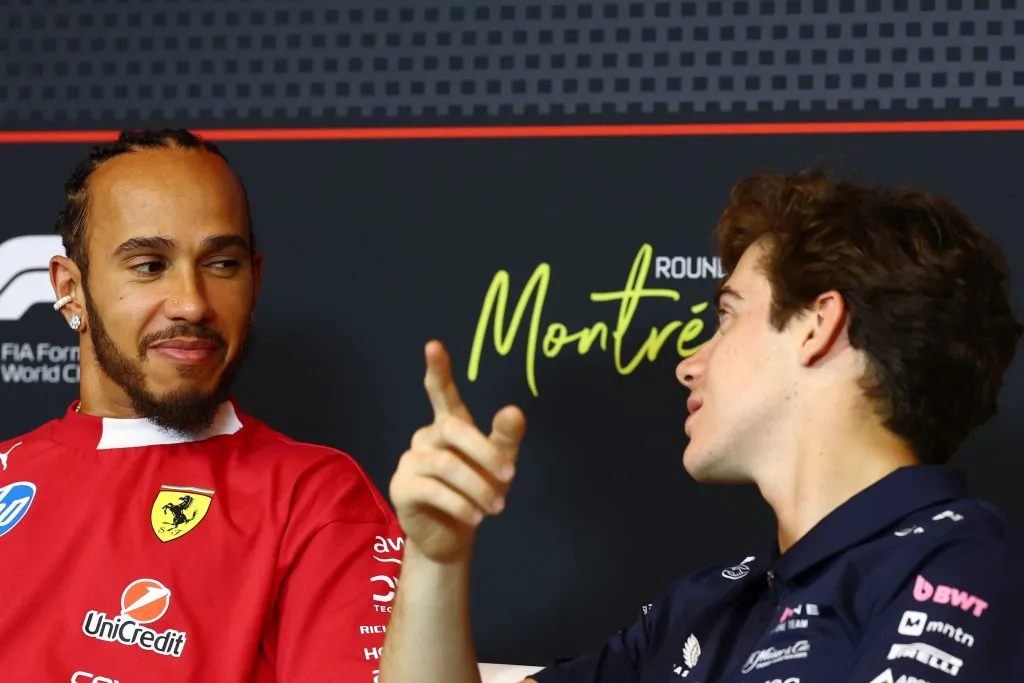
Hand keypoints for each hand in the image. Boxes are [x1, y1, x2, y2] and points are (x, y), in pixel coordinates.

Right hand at [390, 340, 525, 563]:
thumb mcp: (500, 465)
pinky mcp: (401, 487)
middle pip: (452, 429)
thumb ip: (506, 438)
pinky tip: (475, 516)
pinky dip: (460, 504)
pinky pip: (432, 489)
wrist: (454, 535)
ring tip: (496, 508)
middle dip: (484, 453)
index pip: (441, 392)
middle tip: (510, 477)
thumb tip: (513, 410)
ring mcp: (409, 461)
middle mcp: (425, 437)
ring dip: (477, 487)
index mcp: (449, 426)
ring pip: (445, 464)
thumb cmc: (478, 492)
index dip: (438, 369)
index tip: (433, 345)